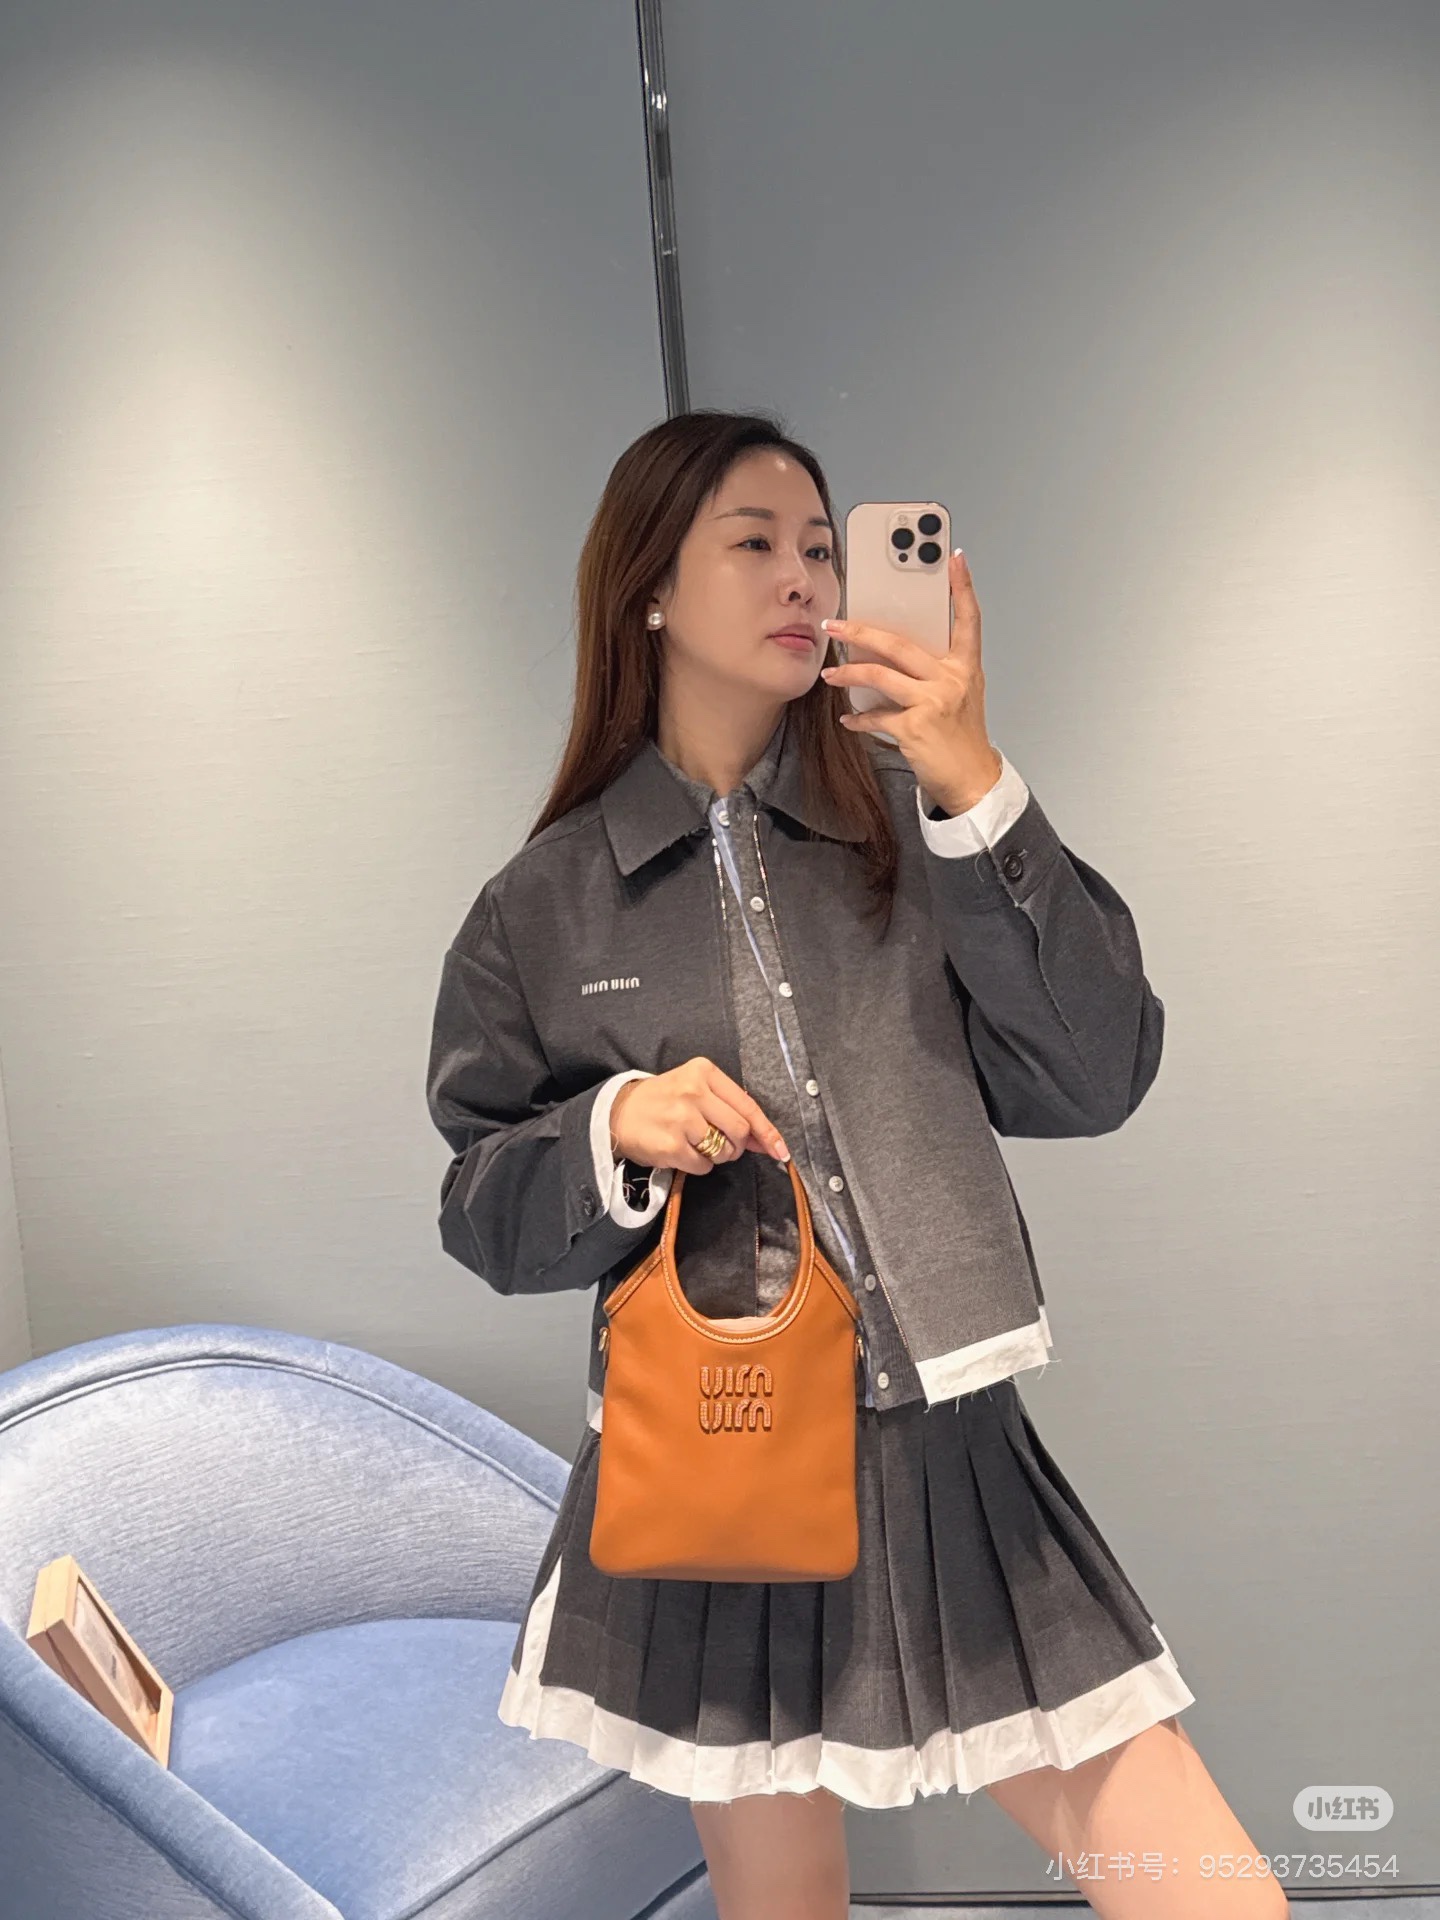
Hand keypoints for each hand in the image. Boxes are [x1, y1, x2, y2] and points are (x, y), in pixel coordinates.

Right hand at [610, 1059, 790, 1175]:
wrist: (617, 1112)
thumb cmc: (662, 1101)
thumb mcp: (694, 1089)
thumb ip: (729, 1108)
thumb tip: (766, 1140)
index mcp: (703, 1072)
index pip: (747, 1106)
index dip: (767, 1131)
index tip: (781, 1150)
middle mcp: (693, 1091)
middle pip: (740, 1130)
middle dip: (737, 1146)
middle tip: (723, 1146)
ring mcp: (681, 1119)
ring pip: (724, 1151)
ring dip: (718, 1157)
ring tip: (697, 1145)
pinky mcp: (671, 1145)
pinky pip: (704, 1166)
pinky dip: (699, 1166)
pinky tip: (683, 1153)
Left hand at [818, 548, 1002, 814]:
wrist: (972, 779)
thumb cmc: (961, 735)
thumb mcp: (960, 694)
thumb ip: (935, 669)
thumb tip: (891, 650)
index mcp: (965, 667)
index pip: (968, 618)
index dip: (963, 587)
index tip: (955, 557)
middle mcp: (951, 679)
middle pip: (899, 644)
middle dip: (860, 632)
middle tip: (834, 626)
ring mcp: (933, 702)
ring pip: (879, 676)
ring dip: (848, 675)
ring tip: (830, 674)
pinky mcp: (915, 727)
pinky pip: (876, 715)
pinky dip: (859, 718)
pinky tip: (849, 719)